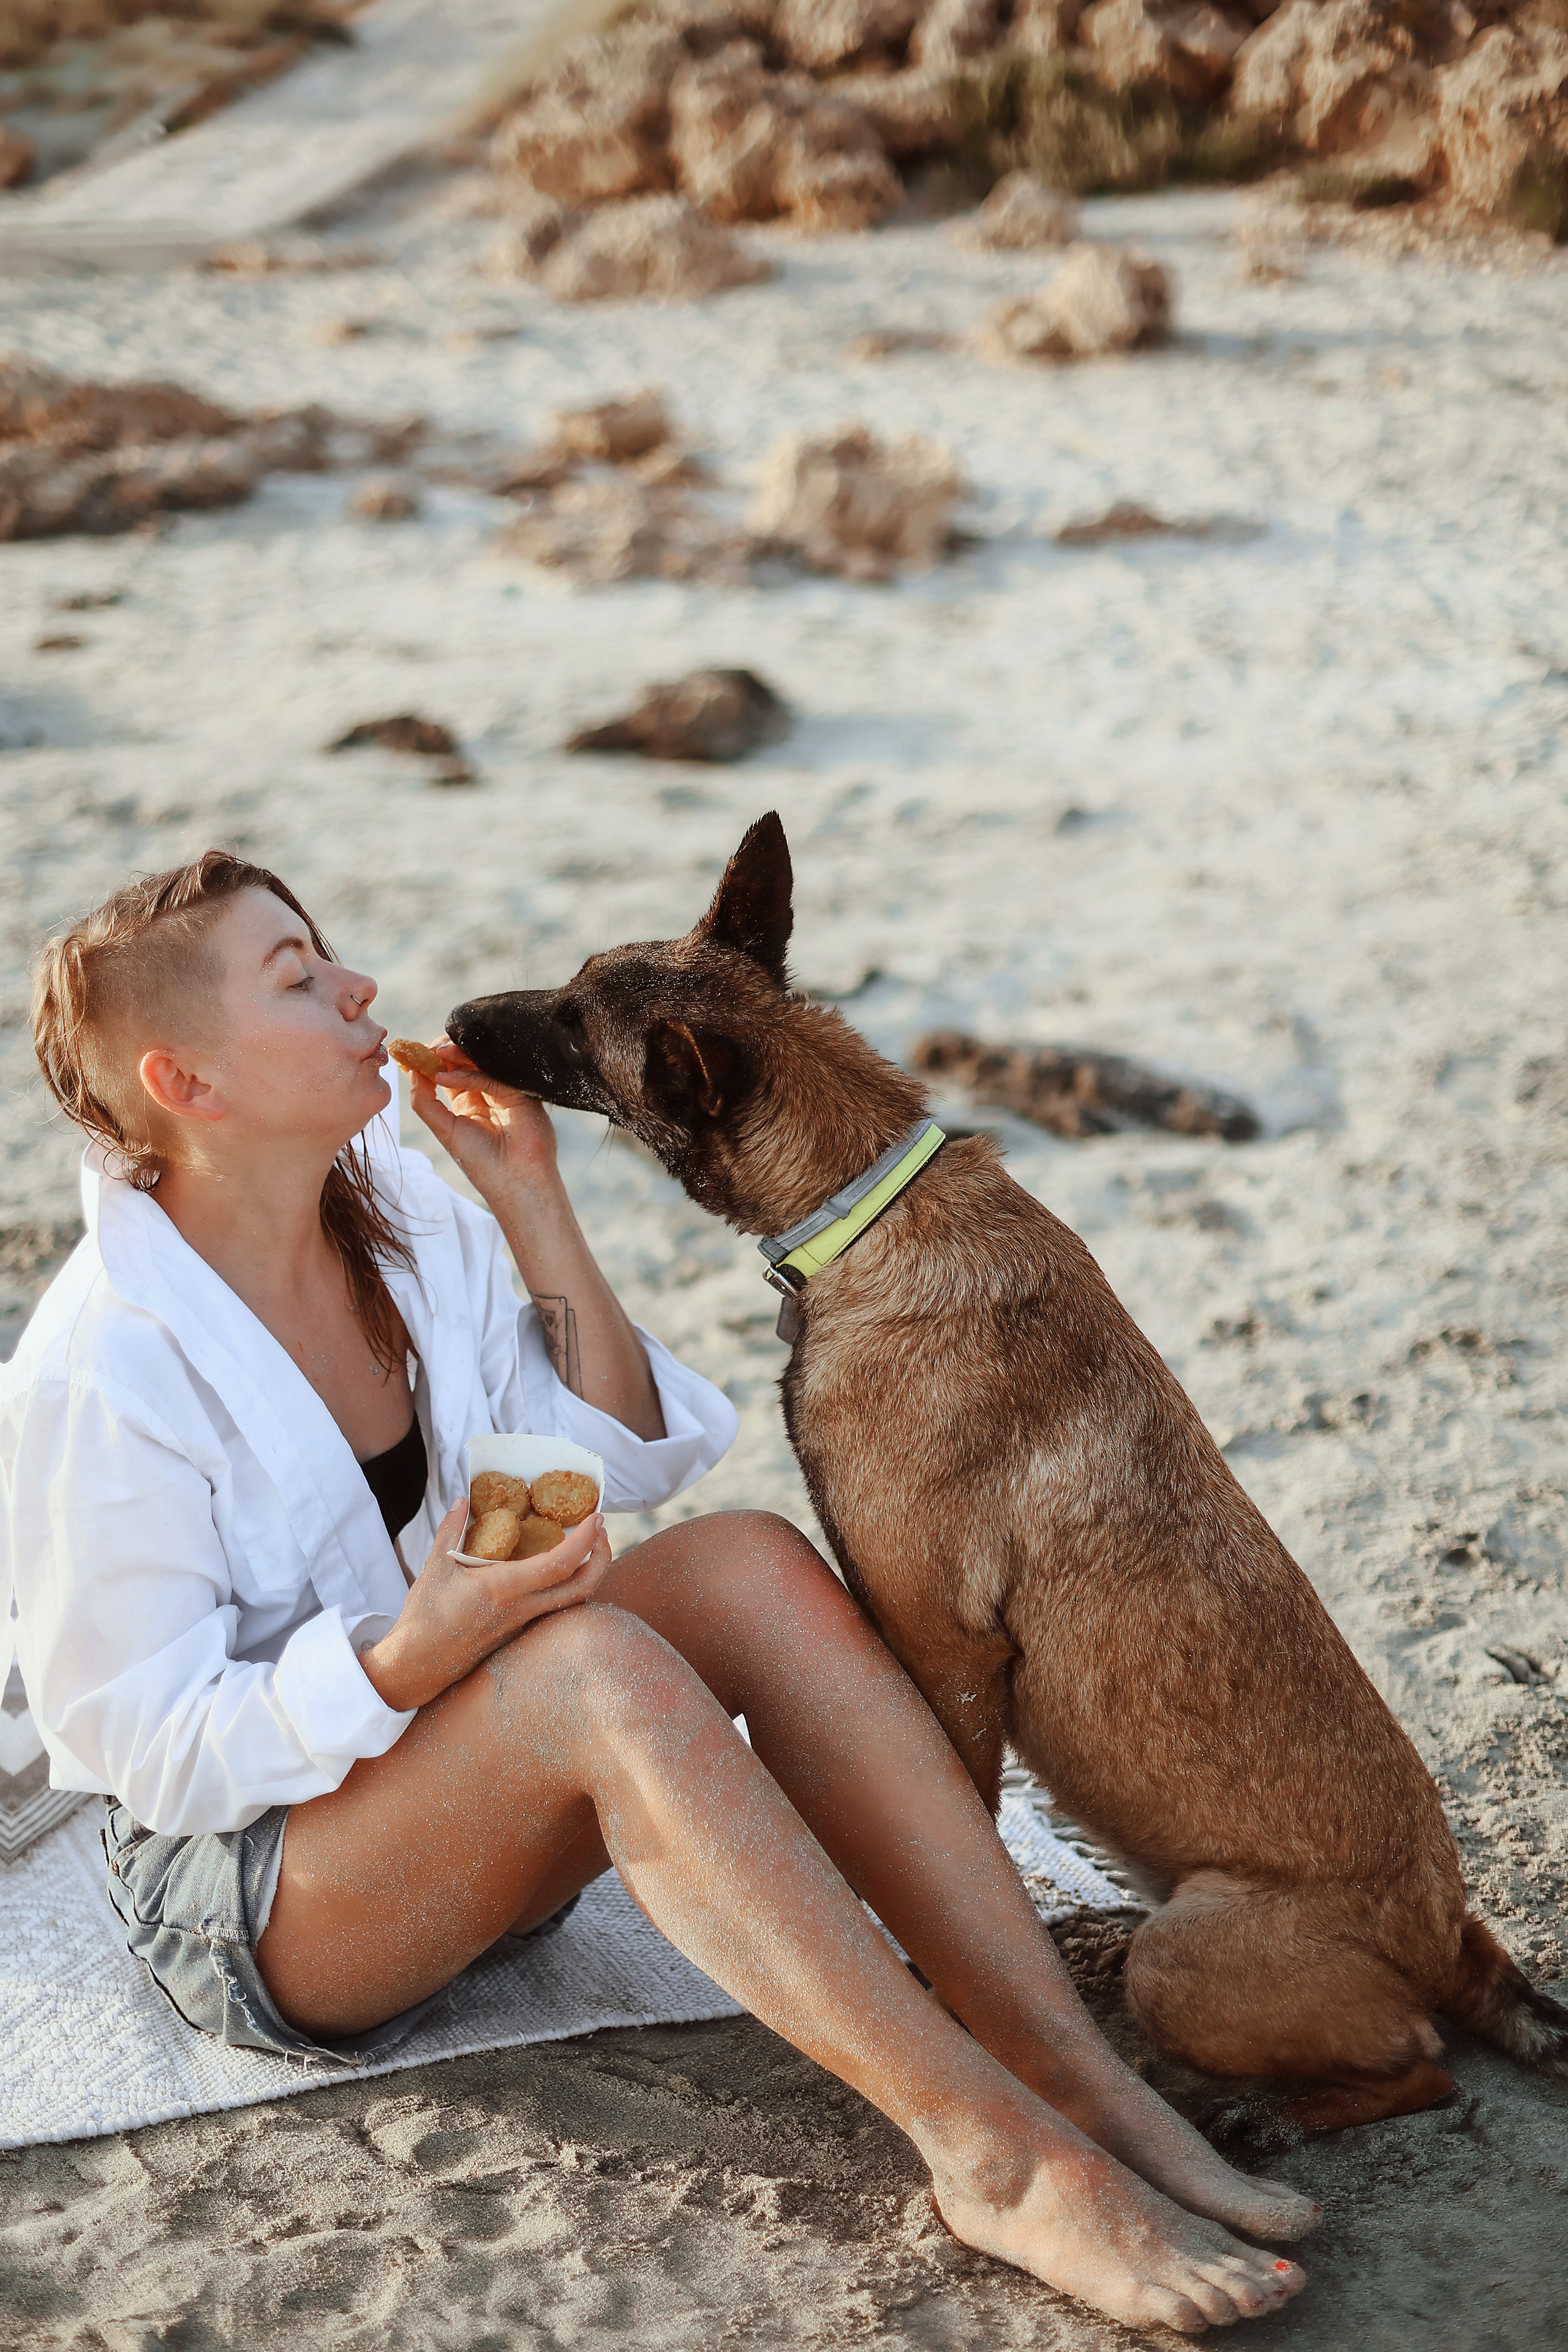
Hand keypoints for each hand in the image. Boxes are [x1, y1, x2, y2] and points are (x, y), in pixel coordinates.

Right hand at [360, 1498, 610, 1712]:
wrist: (418, 1665)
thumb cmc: (424, 1617)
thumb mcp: (434, 1567)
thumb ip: (450, 1531)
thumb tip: (461, 1501)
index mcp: (504, 1589)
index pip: (558, 1565)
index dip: (583, 1540)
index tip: (596, 1518)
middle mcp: (522, 1609)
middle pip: (582, 1589)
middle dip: (602, 1558)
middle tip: (601, 1531)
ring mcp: (523, 1624)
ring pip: (572, 1602)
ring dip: (588, 1573)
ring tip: (585, 1546)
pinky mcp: (518, 1632)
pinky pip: (554, 1608)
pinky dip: (567, 1586)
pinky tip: (556, 1569)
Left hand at [405, 1040, 560, 1202]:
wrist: (513, 1180)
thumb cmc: (480, 1161)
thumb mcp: (443, 1130)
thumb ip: (424, 1102)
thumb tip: (411, 1072)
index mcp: (467, 1103)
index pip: (448, 1072)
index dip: (431, 1061)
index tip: (411, 1053)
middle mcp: (485, 1093)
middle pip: (463, 1062)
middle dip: (443, 1052)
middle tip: (424, 1048)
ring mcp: (503, 1091)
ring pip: (479, 1063)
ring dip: (455, 1055)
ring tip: (434, 1052)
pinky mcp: (518, 1093)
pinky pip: (491, 1077)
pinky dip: (467, 1073)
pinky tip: (444, 1077)